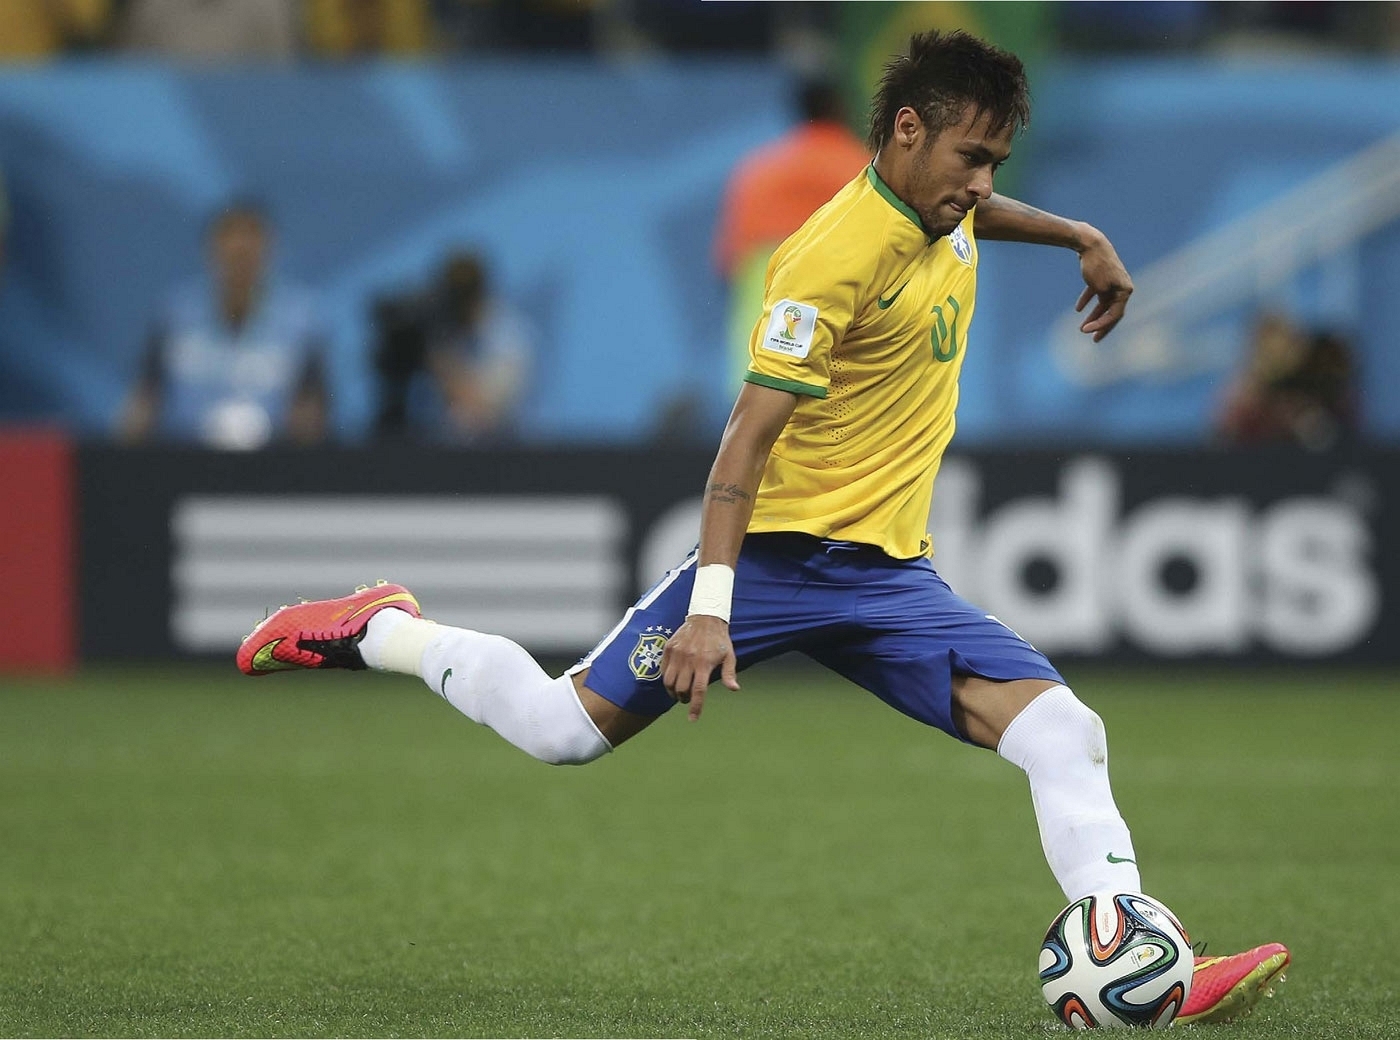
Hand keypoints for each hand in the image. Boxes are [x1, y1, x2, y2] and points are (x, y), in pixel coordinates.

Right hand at [660, 614, 739, 720]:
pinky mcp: (669, 648)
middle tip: (687, 698)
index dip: (695, 707)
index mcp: (704, 664)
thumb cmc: (719, 639)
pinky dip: (667, 679)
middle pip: (681, 689)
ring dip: (673, 691)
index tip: (692, 718)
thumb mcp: (729, 656)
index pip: (698, 691)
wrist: (705, 617)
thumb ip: (729, 674)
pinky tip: (673, 679)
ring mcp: (677, 654)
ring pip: (668, 682)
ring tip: (679, 691)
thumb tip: (734, 689)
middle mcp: (689, 660)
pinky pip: (663, 670)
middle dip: (683, 698)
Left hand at [1074, 226, 1133, 341]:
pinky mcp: (1102, 277)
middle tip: (1093, 339)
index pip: (1115, 314)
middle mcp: (1122, 287)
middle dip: (1102, 326)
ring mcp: (1113, 282)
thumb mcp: (1100, 288)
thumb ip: (1104, 303)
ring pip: (1104, 303)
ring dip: (1094, 315)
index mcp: (1126, 290)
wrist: (1090, 243)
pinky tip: (1078, 309)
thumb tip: (1106, 314)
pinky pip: (1096, 293)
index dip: (1101, 325)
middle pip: (1112, 311)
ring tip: (1082, 328)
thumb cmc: (1097, 265)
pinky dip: (1088, 300)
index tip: (1085, 331)